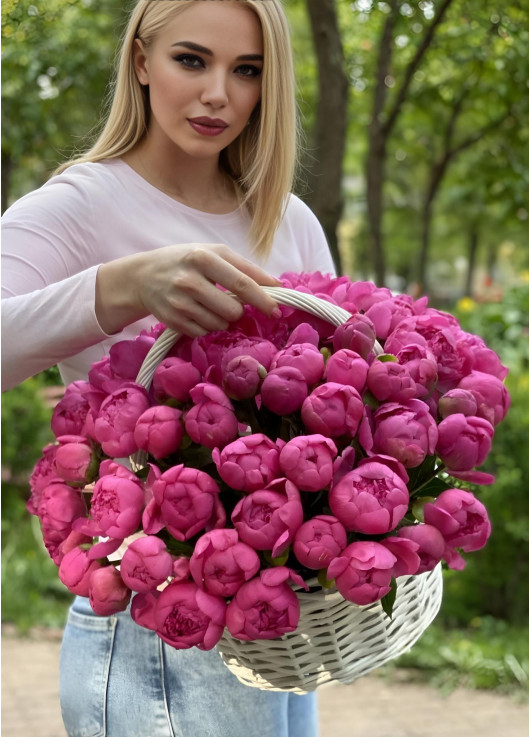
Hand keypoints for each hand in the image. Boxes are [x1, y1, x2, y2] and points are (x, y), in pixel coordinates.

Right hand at [96, 243, 280, 335]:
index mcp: (204, 257)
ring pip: (219, 325)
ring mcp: (179, 302)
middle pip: (232, 311)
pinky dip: (205, 326)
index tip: (277, 311)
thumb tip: (277, 286)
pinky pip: (203, 333)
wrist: (144, 275)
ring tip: (207, 304)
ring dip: (221, 319)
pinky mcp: (172, 321)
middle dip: (237, 310)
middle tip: (227, 301)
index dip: (263, 300)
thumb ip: (246, 268)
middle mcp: (190, 280)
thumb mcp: (213, 253)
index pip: (242, 284)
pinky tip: (195, 312)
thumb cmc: (186, 261)